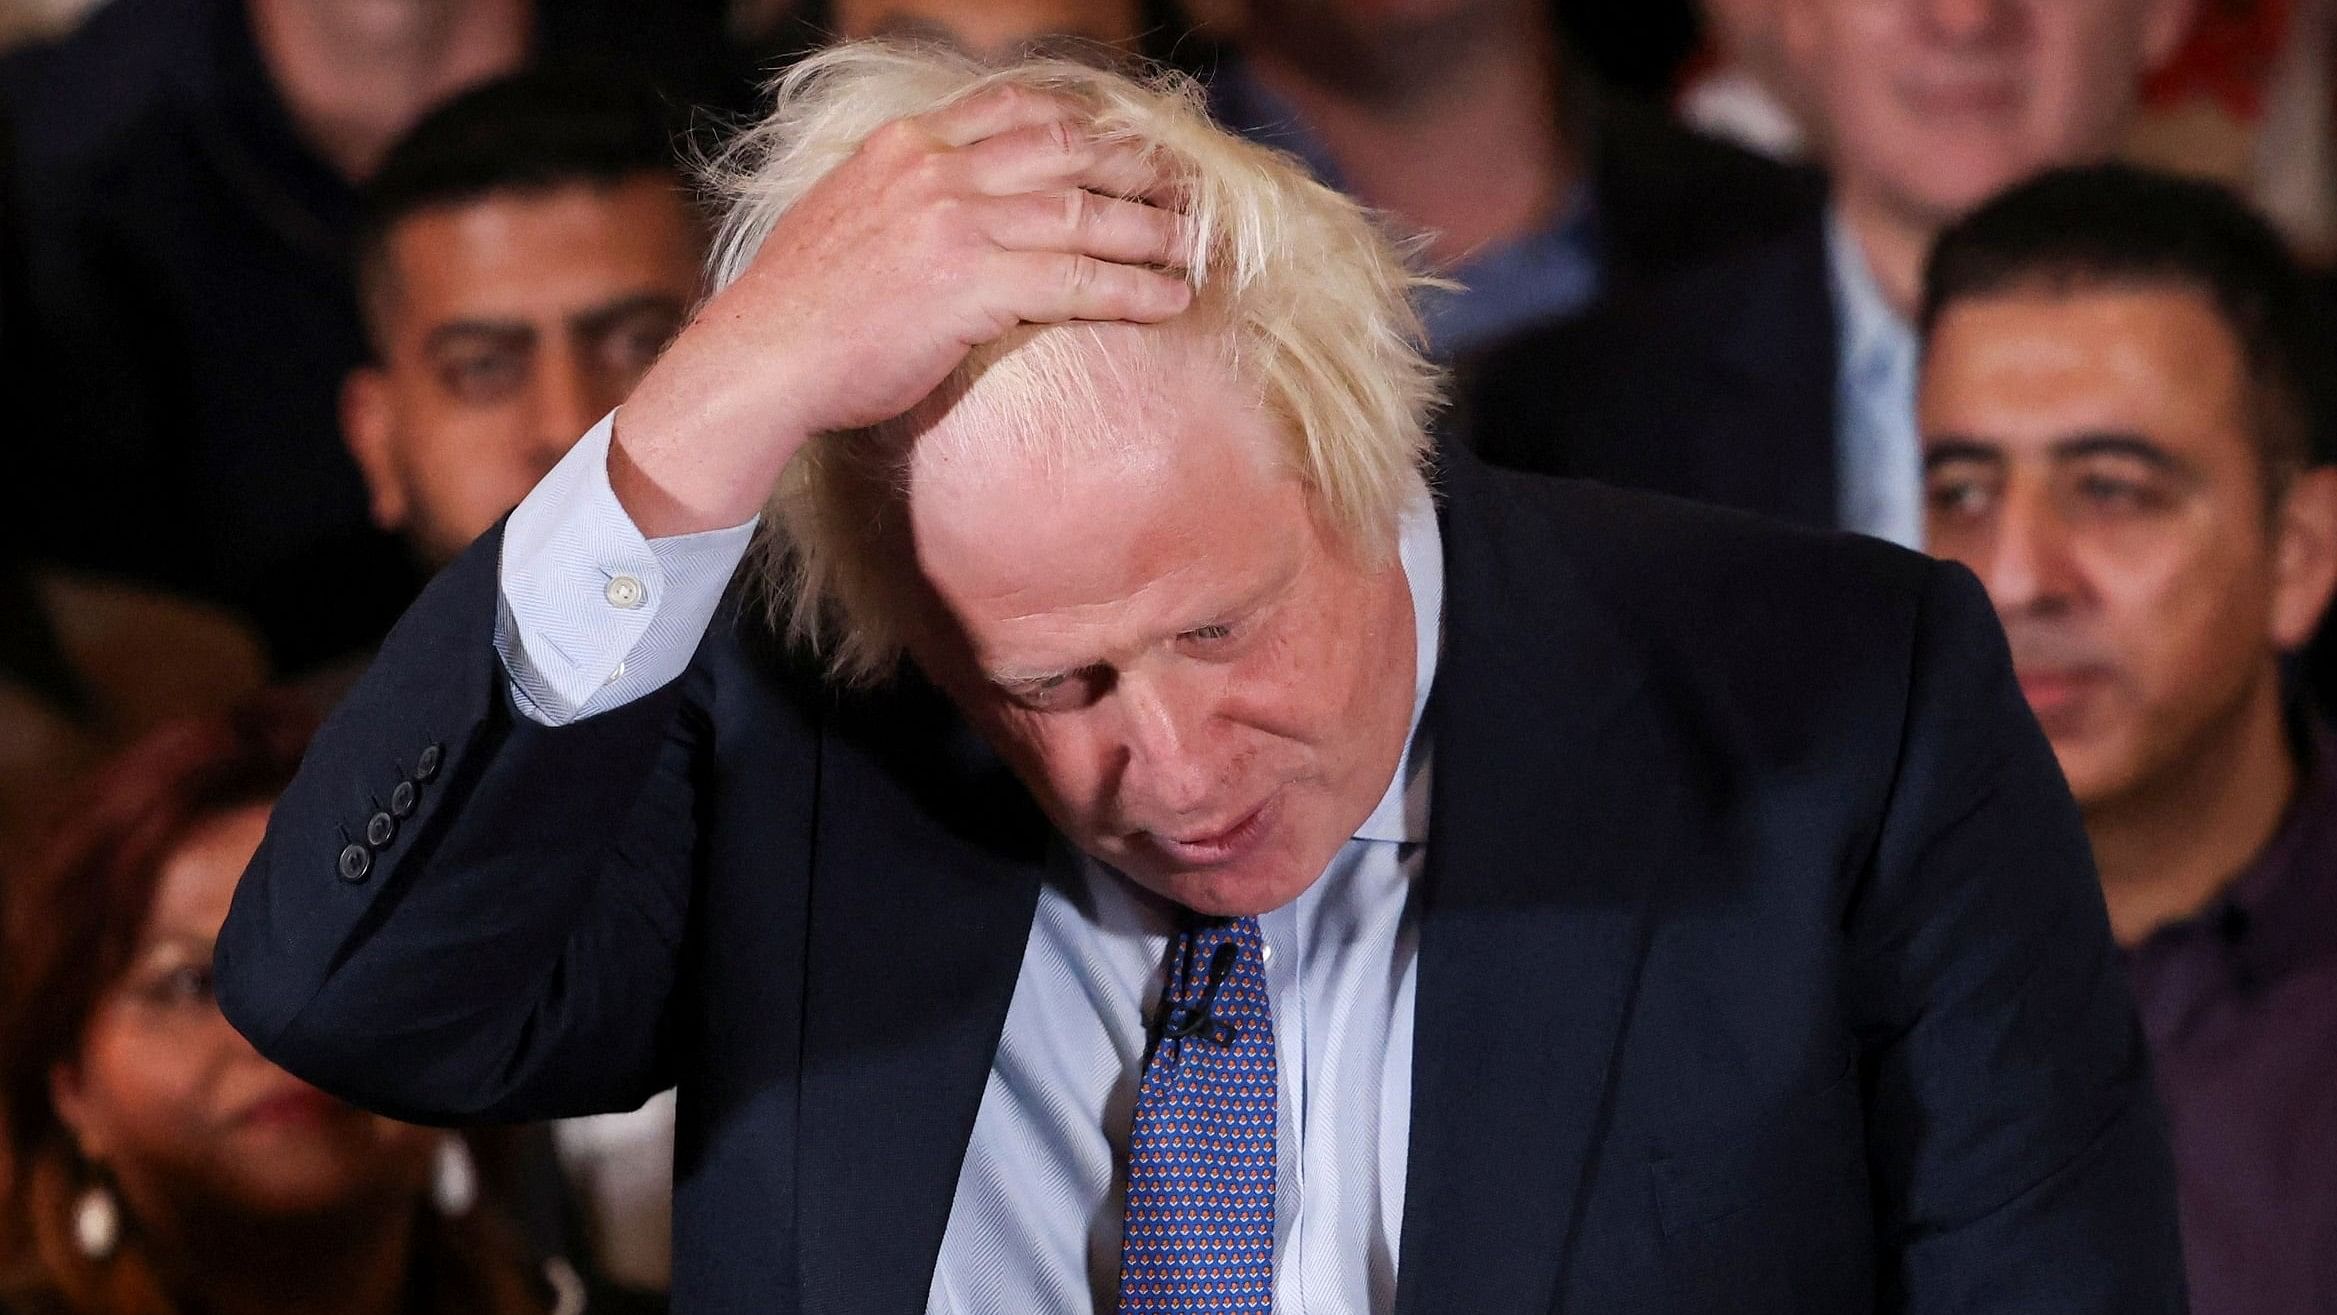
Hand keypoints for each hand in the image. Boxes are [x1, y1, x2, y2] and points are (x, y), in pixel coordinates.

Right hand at [610, 85, 1193, 537]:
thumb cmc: (802, 308)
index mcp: (907, 144)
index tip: (1126, 146)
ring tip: (1195, 248)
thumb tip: (950, 210)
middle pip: (1068, 149)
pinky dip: (1134, 286)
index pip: (1018, 108)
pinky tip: (1169, 299)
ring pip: (1084, 211)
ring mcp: (956, 221)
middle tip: (1185, 191)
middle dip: (1136, 168)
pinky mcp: (972, 282)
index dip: (1086, 125)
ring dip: (1152, 229)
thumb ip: (905, 195)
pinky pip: (1077, 277)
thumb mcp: (848, 215)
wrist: (763, 357)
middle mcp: (937, 167)